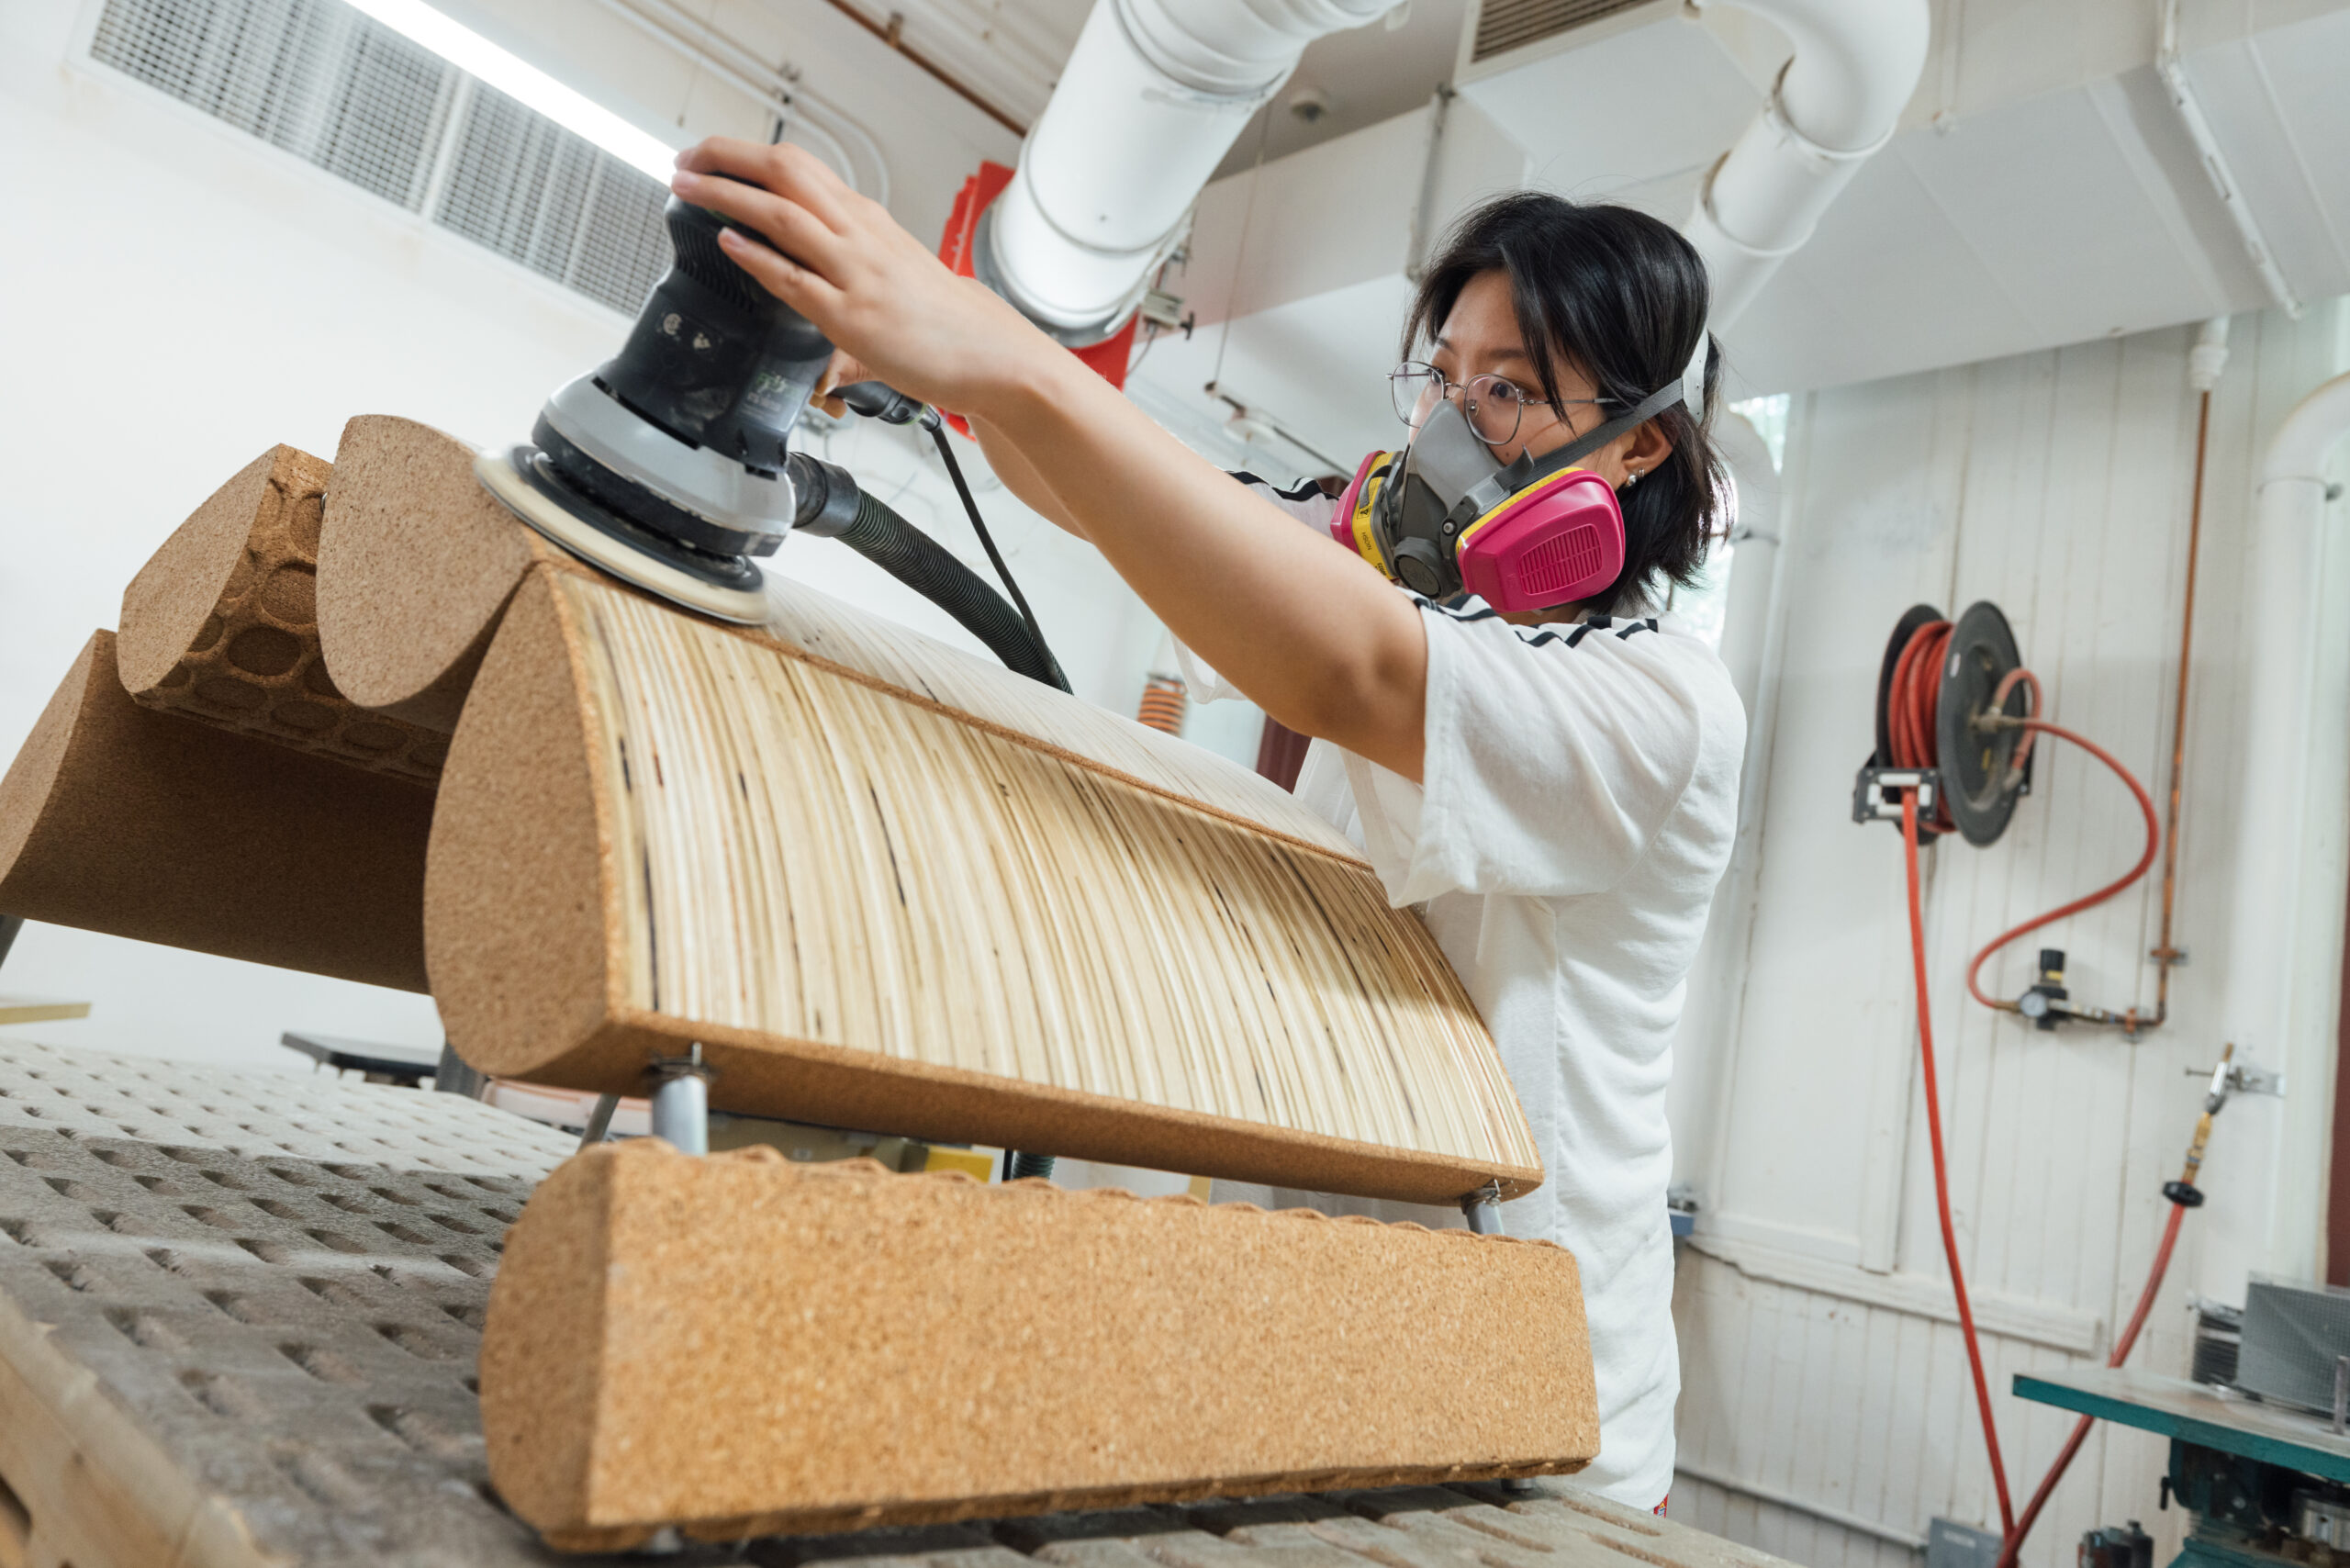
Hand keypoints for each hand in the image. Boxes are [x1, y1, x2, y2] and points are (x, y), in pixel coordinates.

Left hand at [670, 139, 1056, 417]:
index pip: (801, 167)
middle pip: (785, 172)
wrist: (992, 354)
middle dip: (727, 158)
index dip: (748, 156)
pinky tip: (729, 243)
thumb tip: (812, 281)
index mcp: (869, 221)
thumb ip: (850, 269)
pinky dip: (757, 256)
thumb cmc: (948, 321)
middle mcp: (861, 234)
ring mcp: (856, 273)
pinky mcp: (853, 316)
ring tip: (688, 186)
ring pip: (782, 214)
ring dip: (727, 196)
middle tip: (685, 158)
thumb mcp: (896, 273)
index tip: (712, 156)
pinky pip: (795, 278)